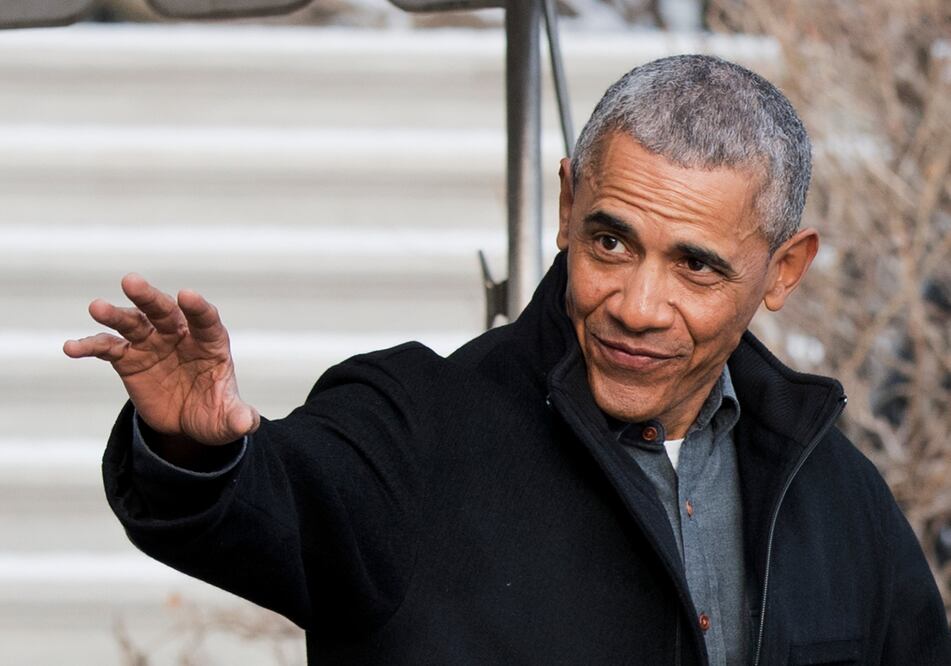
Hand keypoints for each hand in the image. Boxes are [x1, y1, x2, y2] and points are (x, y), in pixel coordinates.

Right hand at [64, 274, 258, 445]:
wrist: (188, 422)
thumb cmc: (214, 411)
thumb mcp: (228, 419)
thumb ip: (238, 417)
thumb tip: (247, 423)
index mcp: (210, 342)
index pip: (206, 320)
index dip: (198, 308)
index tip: (187, 296)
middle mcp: (179, 335)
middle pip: (165, 311)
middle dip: (149, 297)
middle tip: (131, 282)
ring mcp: (152, 343)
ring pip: (132, 322)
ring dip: (114, 314)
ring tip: (96, 307)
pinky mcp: (128, 358)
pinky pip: (107, 348)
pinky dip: (90, 346)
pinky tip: (71, 348)